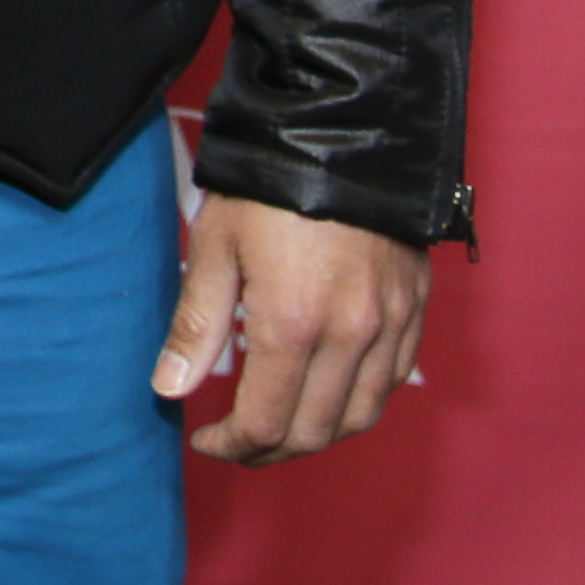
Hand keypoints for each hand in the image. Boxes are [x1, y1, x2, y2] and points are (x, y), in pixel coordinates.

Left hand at [158, 194, 425, 462]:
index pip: (265, 423)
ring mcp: (390, 325)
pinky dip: (357, 404)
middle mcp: (350, 335)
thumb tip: (170, 391)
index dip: (231, 446)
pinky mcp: (414, 310)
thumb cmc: (267, 188)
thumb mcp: (215, 247)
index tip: (204, 441)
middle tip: (236, 442)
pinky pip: (391, 383)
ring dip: (315, 435)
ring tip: (277, 427)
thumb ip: (196, 327)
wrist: (346, 134)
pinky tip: (325, 393)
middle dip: (268, 450)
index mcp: (293, 324)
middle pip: (313, 432)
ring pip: (359, 417)